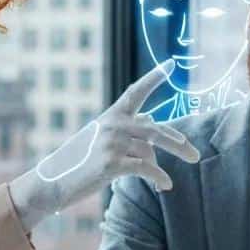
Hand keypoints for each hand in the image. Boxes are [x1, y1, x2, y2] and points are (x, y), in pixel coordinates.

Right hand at [9, 60, 198, 231]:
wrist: (53, 182)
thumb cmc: (80, 162)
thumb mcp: (101, 139)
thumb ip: (127, 132)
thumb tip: (153, 133)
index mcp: (111, 115)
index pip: (136, 92)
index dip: (154, 77)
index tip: (171, 63)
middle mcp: (113, 124)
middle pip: (156, 130)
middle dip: (178, 144)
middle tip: (196, 156)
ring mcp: (112, 142)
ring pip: (151, 152)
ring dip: (161, 168)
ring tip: (164, 181)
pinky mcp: (111, 163)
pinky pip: (146, 169)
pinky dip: (159, 178)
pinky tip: (165, 186)